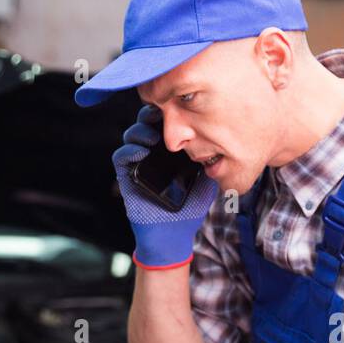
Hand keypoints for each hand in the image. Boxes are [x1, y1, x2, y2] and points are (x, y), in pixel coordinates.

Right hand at [113, 104, 219, 269]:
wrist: (173, 233)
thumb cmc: (190, 208)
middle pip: (146, 123)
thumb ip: (212, 163)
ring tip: (153, 135)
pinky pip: (121, 156)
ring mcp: (138, 162)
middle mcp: (152, 152)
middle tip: (161, 114)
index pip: (165, 123)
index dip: (168, 113)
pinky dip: (130, 150)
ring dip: (140, 130)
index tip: (177, 109)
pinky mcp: (126, 175)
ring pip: (132, 135)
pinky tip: (143, 151)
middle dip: (152, 115)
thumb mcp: (207, 182)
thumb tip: (221, 144)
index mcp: (170, 149)